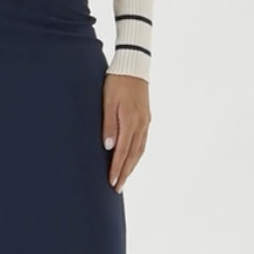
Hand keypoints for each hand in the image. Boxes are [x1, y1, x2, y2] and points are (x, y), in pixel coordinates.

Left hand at [102, 73, 150, 191]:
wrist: (133, 65)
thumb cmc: (117, 81)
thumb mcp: (108, 101)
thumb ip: (108, 124)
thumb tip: (108, 147)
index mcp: (130, 121)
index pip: (122, 152)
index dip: (117, 169)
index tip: (112, 183)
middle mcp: (141, 124)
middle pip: (133, 155)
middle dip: (125, 173)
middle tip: (117, 188)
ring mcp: (145, 122)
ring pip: (139, 150)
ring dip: (131, 166)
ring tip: (124, 177)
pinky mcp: (146, 118)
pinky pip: (142, 142)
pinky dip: (136, 154)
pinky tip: (132, 158)